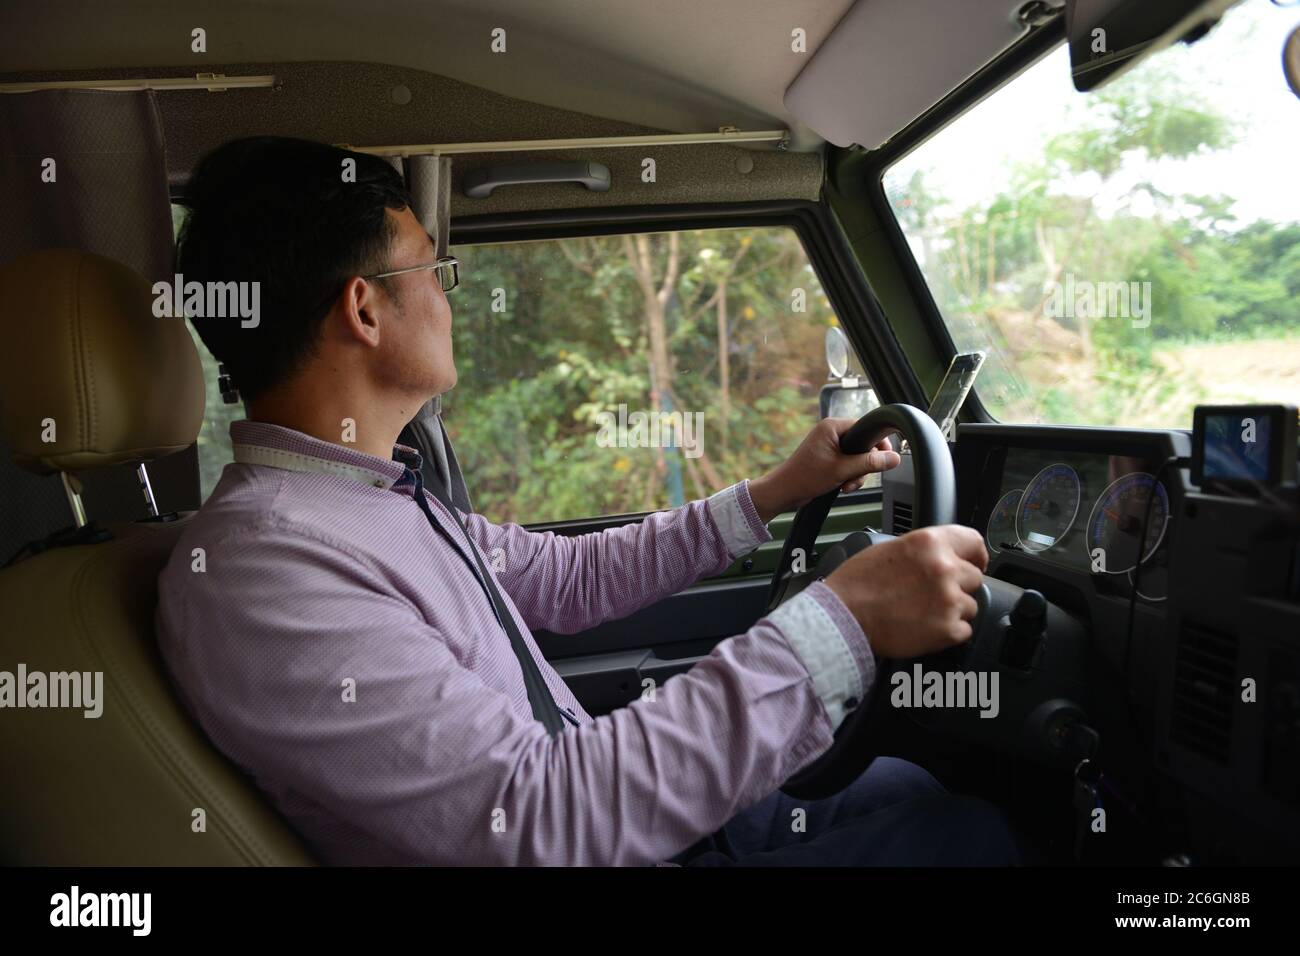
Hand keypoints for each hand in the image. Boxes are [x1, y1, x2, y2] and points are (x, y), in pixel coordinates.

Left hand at [748, 419, 900, 522]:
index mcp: (833, 426)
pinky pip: (849, 465)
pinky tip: (841, 486)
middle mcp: (831, 433)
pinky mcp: (829, 459)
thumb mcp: (843, 470)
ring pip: (858, 458)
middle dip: (863, 466)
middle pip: (864, 445)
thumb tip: (894, 458)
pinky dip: (849, 476)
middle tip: (857, 477)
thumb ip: (870, 463)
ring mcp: (830, 446)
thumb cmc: (805, 477)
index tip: (886, 457)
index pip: (866, 427)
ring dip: (856, 474)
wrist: (784, 492)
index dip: (878, 443)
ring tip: (846, 484)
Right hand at [822, 525, 987, 658]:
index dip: (976, 554)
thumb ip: (923, 549)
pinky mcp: (949, 629)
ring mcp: (949, 600)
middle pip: (973, 577)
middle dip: (957, 586)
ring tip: (921, 612)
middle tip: (930, 594)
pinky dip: (947, 631)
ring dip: (952, 610)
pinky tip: (923, 626)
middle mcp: (944, 568)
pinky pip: (963, 629)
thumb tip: (944, 555)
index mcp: (930, 543)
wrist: (842, 617)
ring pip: (969, 605)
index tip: (976, 562)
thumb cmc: (857, 584)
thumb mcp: (890, 548)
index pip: (973, 542)